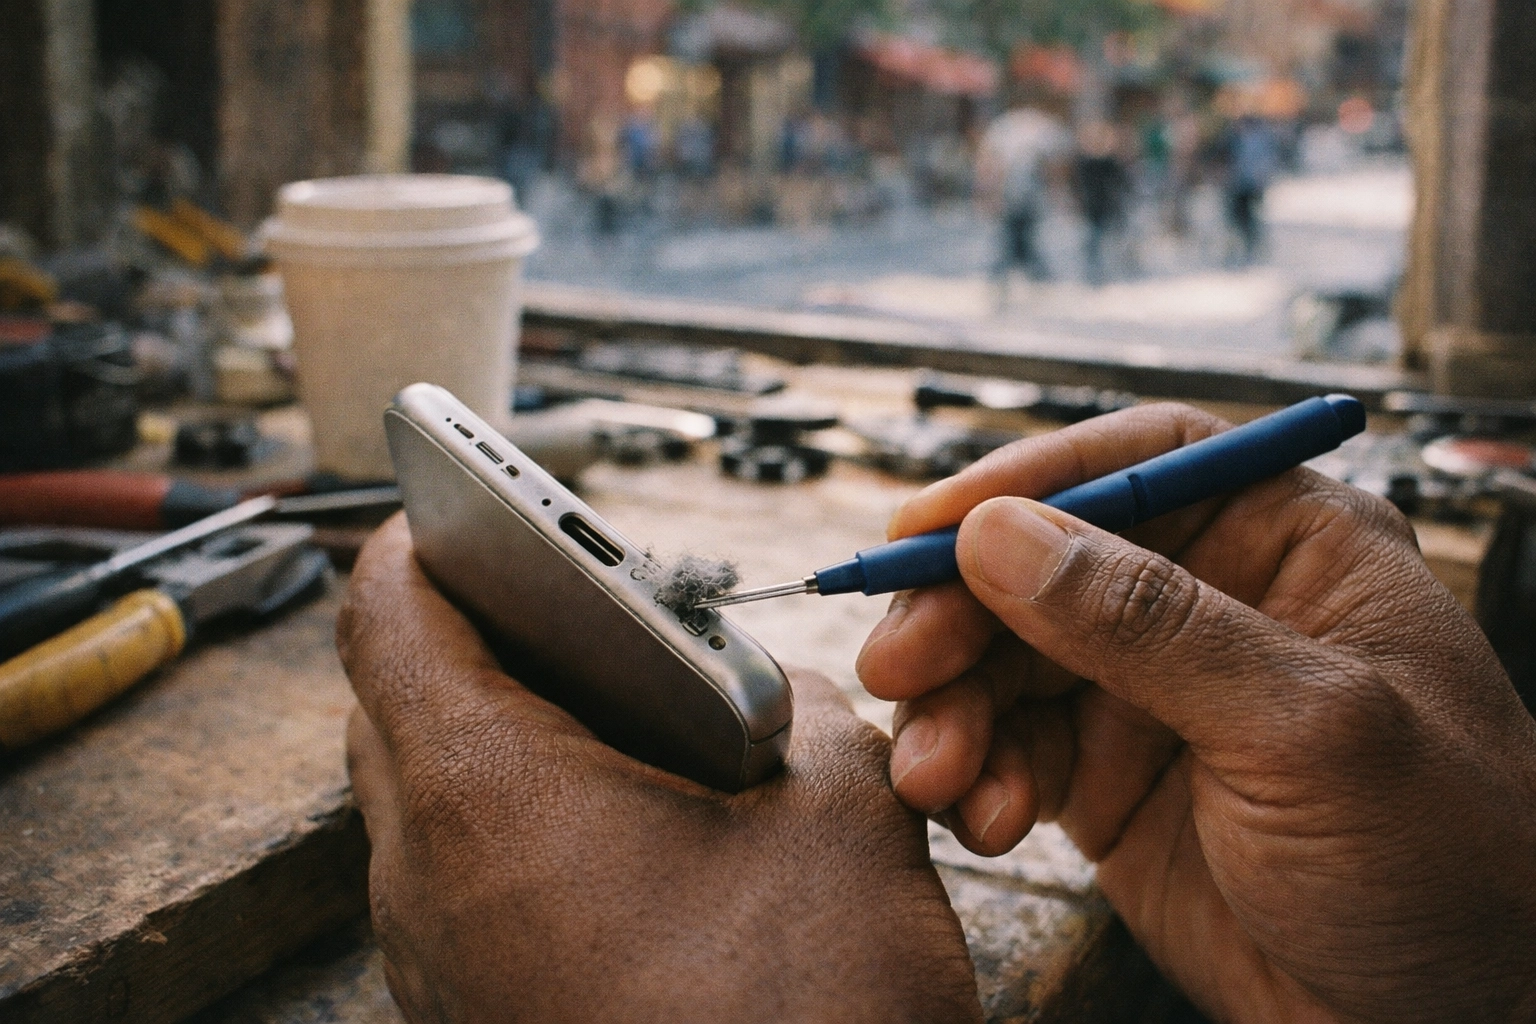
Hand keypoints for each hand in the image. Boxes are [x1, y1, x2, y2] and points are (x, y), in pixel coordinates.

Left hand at [340, 515, 980, 1023]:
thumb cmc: (802, 1020)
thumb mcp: (839, 818)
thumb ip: (801, 715)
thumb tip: (777, 705)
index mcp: (486, 792)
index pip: (388, 606)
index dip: (428, 529)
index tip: (474, 502)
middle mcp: (424, 877)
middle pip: (395, 695)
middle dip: (479, 628)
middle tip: (579, 604)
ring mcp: (437, 961)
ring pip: (426, 792)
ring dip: (503, 728)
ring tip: (621, 709)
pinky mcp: (476, 1012)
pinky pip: (462, 876)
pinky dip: (521, 819)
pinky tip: (635, 827)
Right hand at [856, 403, 1535, 1021]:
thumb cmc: (1445, 865)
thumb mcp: (1305, 728)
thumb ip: (1148, 625)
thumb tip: (1003, 536)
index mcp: (1288, 546)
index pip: (1143, 462)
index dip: (1029, 480)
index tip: (928, 526)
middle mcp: (1209, 605)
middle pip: (1046, 564)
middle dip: (961, 615)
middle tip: (902, 667)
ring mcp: (1151, 694)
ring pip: (1008, 661)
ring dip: (954, 711)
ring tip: (934, 772)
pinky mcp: (1105, 781)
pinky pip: (1008, 750)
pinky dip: (977, 777)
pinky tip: (981, 816)